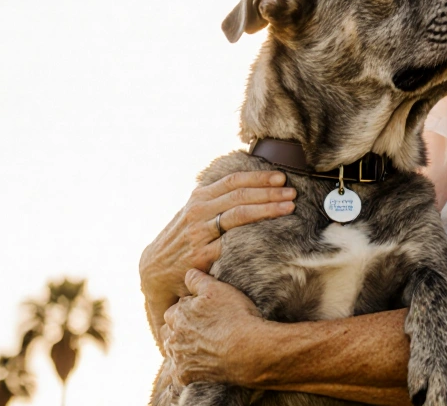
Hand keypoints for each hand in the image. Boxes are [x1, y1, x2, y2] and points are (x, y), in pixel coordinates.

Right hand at [140, 170, 293, 314]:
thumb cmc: (182, 238)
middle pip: (240, 195)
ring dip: (267, 208)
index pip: (234, 181)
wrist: (155, 269)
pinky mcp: (202, 255)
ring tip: (288, 206)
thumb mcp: (194, 212)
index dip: (259, 177)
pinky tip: (271, 234)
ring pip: (239, 214)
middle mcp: (199, 211)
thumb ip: (216, 199)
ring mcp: (200, 233)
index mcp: (199, 198)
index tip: (281, 176)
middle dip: (270, 192)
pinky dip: (253, 235)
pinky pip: (232, 242)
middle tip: (292, 191)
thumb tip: (249, 184)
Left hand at [163, 269, 271, 386]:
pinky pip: (180, 372)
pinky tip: (202, 363)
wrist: (248, 350)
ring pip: (174, 351)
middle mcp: (172, 337)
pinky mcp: (185, 376)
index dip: (189, 310)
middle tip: (201, 329)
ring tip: (203, 345)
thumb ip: (197, 280)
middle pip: (170, 331)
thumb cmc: (235, 316)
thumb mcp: (217, 289)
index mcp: (177, 315)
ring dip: (183, 347)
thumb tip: (187, 274)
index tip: (203, 313)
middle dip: (181, 329)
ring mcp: (178, 358)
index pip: (175, 310)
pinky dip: (188, 368)